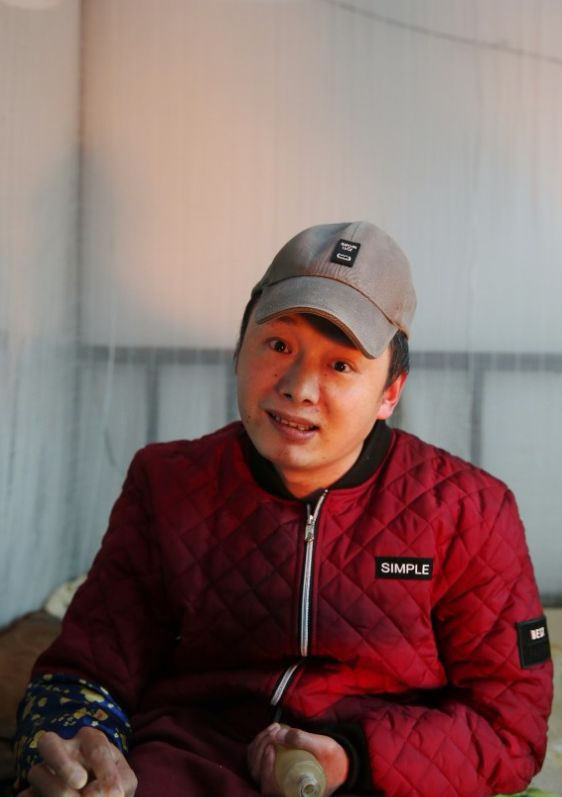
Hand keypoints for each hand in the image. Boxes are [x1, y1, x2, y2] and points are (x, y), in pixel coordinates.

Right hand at [16, 726, 136, 796]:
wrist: (98, 796)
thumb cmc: (113, 786)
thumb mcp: (124, 782)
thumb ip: (117, 783)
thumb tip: (92, 794)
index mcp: (89, 740)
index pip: (96, 745)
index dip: (105, 769)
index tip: (114, 793)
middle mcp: (63, 750)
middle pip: (48, 742)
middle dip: (62, 762)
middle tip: (80, 782)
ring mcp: (44, 771)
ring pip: (36, 772)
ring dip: (55, 790)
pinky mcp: (32, 793)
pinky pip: (26, 795)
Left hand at [248, 723, 348, 796]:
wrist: (340, 761)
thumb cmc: (333, 758)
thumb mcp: (324, 747)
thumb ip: (303, 740)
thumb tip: (278, 735)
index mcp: (294, 792)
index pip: (270, 787)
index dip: (265, 768)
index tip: (271, 748)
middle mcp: (282, 790)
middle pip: (258, 775)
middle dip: (261, 750)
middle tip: (274, 731)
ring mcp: (276, 780)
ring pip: (255, 767)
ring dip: (259, 744)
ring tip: (274, 728)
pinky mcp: (275, 769)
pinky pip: (258, 760)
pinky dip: (260, 744)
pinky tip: (272, 730)